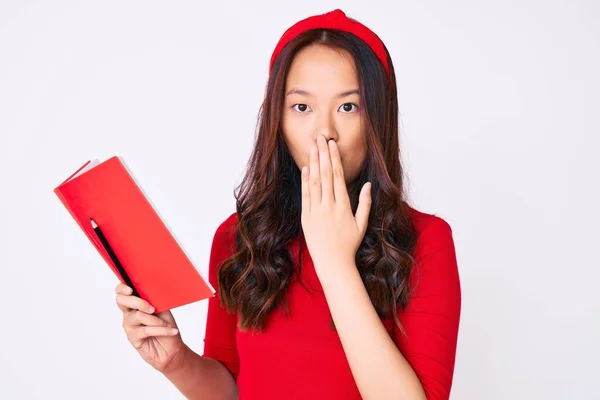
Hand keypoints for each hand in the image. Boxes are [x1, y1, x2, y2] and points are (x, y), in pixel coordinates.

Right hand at [115, 283, 187, 373]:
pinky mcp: (133, 338)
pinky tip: (171, 331)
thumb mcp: (162, 308)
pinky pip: (146, 330)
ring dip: (156, 320)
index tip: (130, 289)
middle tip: (152, 308)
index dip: (122, 288)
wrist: (172, 348)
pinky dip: (161, 330)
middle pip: (122, 301)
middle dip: (138, 302)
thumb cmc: (166, 326)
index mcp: (135, 303)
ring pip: (138, 316)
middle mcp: (129, 313)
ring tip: (167, 324)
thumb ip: (154, 299)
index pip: (121, 292)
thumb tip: (151, 291)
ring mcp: (129, 326)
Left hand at [301, 135, 371, 277]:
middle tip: (321, 138)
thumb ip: (365, 203)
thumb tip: (369, 185)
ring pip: (315, 182)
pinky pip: (305, 195)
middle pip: (325, 174)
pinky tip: (306, 167)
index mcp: (344, 206)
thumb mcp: (361, 224)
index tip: (333, 145)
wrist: (332, 263)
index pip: (338, 176)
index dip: (334, 159)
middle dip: (323, 154)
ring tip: (313, 147)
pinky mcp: (306, 217)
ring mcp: (316, 211)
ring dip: (314, 162)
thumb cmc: (349, 245)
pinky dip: (305, 180)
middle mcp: (329, 206)